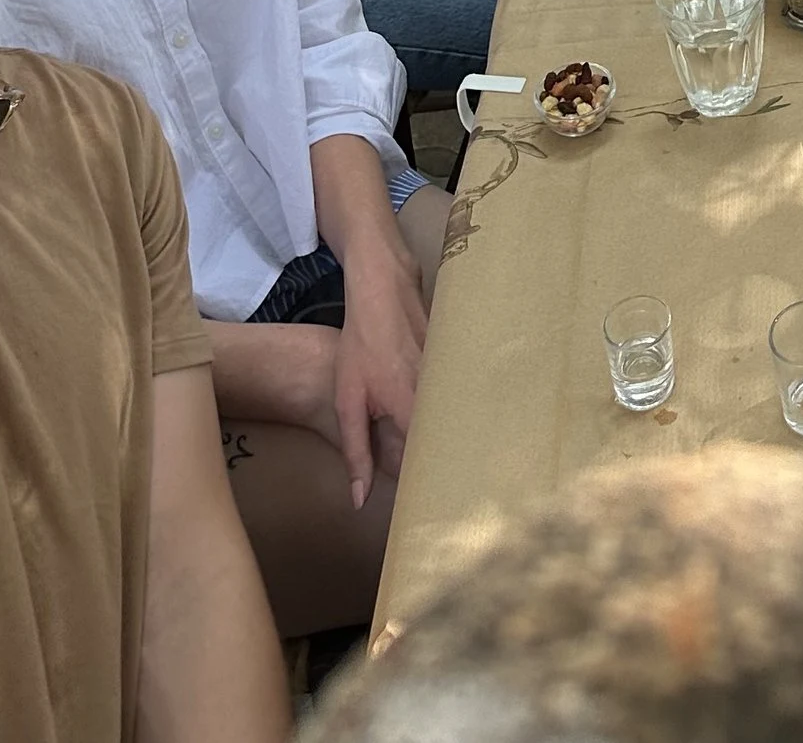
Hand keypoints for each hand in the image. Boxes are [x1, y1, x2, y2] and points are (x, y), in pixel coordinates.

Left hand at [330, 237, 427, 506]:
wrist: (384, 288)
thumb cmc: (361, 344)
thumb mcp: (348, 400)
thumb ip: (355, 452)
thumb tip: (359, 500)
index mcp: (412, 409)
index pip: (426, 463)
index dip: (427, 489)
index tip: (427, 513)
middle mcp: (438, 396)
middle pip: (446, 445)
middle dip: (443, 472)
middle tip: (443, 500)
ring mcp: (449, 377)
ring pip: (453, 423)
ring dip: (449, 445)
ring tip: (452, 473)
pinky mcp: (454, 365)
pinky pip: (454, 402)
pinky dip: (451, 418)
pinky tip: (452, 430)